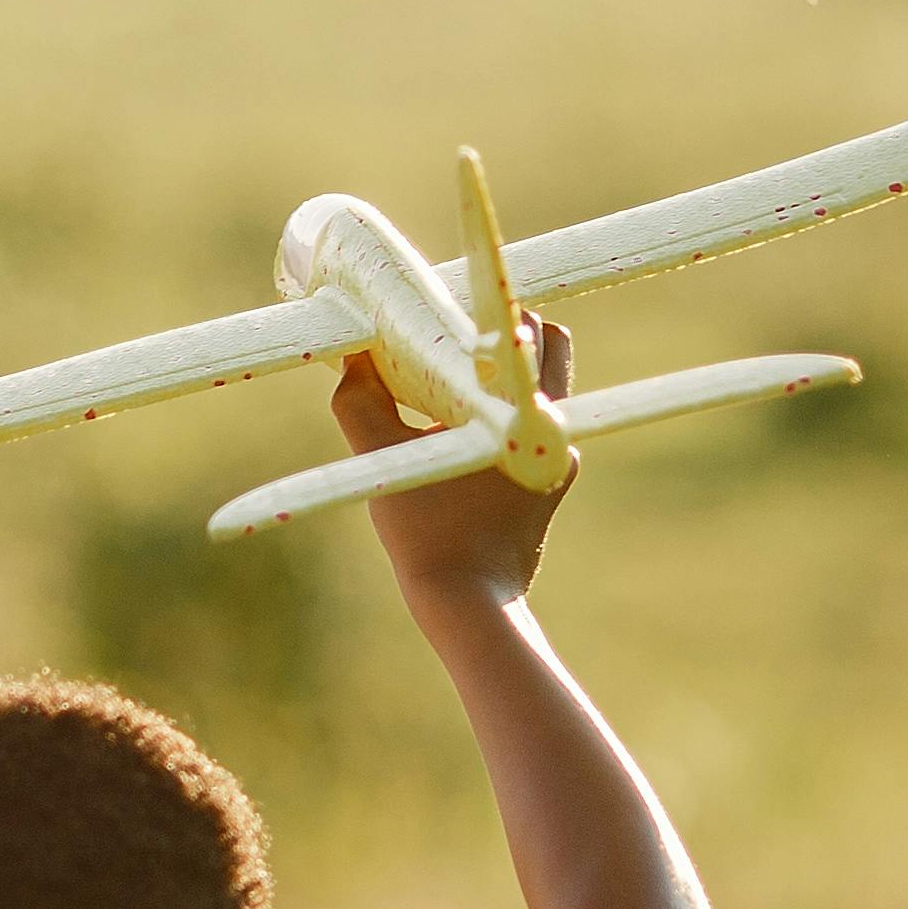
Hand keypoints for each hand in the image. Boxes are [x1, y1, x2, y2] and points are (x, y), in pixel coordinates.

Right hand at [335, 313, 572, 603]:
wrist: (469, 606)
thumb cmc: (428, 536)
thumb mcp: (383, 461)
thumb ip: (361, 403)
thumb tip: (350, 361)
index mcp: (524, 413)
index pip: (529, 329)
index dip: (490, 305)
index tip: (449, 303)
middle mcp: (553, 429)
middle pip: (549, 347)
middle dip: (505, 332)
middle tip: (453, 335)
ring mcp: (557, 458)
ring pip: (541, 388)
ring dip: (503, 373)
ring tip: (450, 381)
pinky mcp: (548, 484)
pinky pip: (529, 426)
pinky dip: (498, 415)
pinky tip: (454, 431)